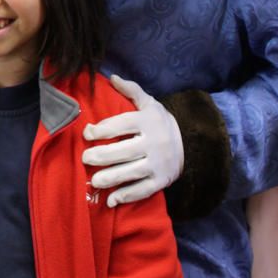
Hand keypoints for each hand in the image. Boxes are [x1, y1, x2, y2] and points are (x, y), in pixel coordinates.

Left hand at [82, 75, 183, 207]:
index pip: (122, 125)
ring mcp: (158, 164)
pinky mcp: (161, 181)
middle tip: (85, 158)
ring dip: (110, 178)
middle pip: (123, 151)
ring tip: (94, 180)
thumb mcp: (149, 103)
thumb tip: (112, 77)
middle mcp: (154, 143)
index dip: (101, 129)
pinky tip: (110, 200)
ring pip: (131, 172)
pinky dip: (126, 196)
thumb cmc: (161, 122)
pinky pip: (142, 190)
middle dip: (101, 156)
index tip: (87, 133)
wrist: (192, 143)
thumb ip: (131, 90)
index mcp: (148, 122)